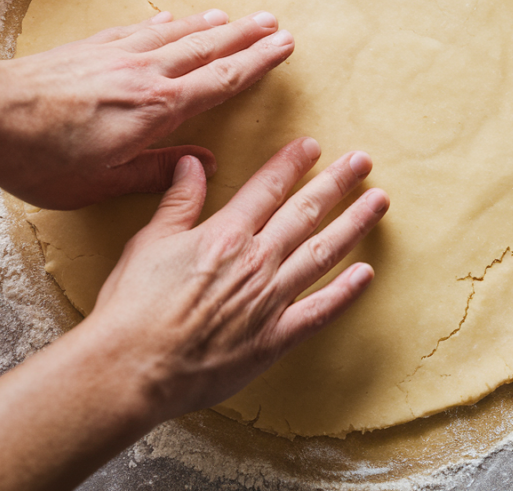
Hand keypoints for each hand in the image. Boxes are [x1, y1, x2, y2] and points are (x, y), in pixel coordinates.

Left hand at [0, 9, 292, 208]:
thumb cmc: (43, 159)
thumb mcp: (105, 183)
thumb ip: (158, 171)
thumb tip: (205, 165)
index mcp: (157, 109)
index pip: (222, 82)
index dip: (257, 64)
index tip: (284, 46)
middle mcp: (146, 74)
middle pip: (208, 49)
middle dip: (245, 36)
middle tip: (275, 23)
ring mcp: (118, 55)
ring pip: (177, 34)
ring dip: (211, 25)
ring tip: (235, 16)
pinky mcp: (92, 48)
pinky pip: (139, 30)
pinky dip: (162, 24)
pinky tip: (171, 18)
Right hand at [84, 138, 388, 422]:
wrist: (134, 367)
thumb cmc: (134, 306)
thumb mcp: (150, 242)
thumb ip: (179, 201)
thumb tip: (192, 163)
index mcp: (225, 234)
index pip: (268, 187)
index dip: (292, 163)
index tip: (312, 146)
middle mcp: (256, 261)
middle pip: (306, 212)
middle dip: (337, 183)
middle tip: (363, 161)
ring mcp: (270, 300)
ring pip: (322, 253)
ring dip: (354, 225)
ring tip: (378, 202)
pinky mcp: (275, 338)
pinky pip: (320, 311)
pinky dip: (346, 292)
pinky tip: (367, 274)